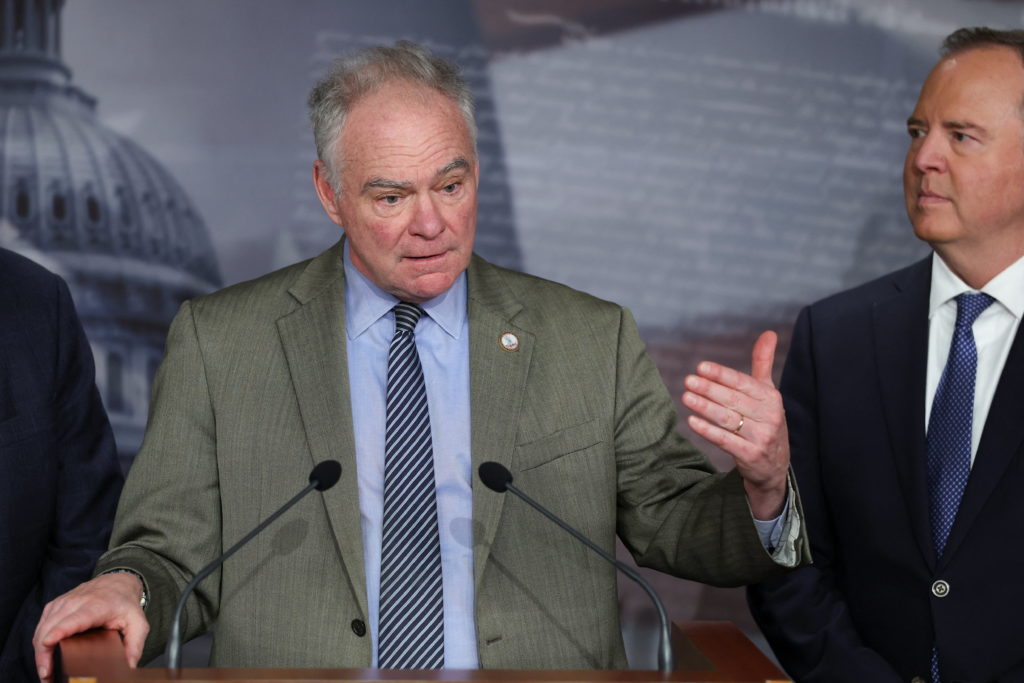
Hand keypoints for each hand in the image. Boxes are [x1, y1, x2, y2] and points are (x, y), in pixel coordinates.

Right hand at [33, 572, 148, 680]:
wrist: (119, 582)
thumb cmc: (126, 605)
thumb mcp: (138, 623)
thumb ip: (135, 645)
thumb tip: (129, 666)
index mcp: (97, 606)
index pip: (75, 618)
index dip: (60, 630)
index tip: (48, 643)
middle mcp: (76, 602)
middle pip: (52, 626)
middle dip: (44, 653)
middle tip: (47, 676)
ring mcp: (63, 602)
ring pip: (42, 627)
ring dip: (39, 651)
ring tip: (45, 672)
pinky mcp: (55, 605)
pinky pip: (41, 625)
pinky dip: (39, 642)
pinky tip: (43, 657)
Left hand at [682, 330, 788, 519]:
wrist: (774, 466)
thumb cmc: (765, 421)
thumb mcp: (767, 393)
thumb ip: (763, 364)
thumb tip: (769, 333)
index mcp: (772, 398)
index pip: (743, 383)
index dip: (722, 375)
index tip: (701, 367)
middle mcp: (769, 416)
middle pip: (734, 400)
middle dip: (710, 389)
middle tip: (688, 381)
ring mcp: (761, 437)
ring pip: (728, 419)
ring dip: (705, 408)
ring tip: (686, 397)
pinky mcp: (750, 456)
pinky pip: (725, 441)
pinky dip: (708, 431)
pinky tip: (691, 421)